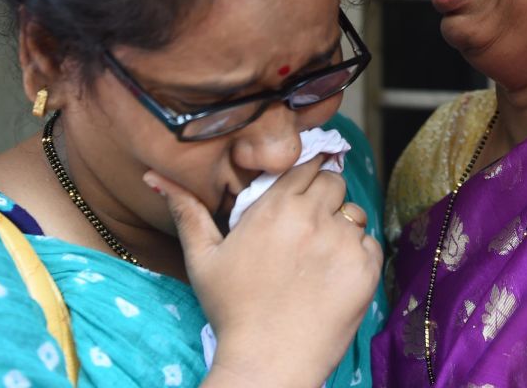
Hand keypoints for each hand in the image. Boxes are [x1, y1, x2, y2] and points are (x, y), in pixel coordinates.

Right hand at [145, 161, 381, 387]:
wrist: (268, 361)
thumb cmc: (232, 310)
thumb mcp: (203, 258)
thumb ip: (186, 211)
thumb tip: (155, 176)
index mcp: (276, 207)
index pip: (306, 165)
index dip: (306, 175)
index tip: (302, 190)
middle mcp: (313, 217)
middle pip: (334, 183)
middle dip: (324, 197)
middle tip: (308, 227)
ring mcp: (343, 242)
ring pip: (354, 213)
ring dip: (341, 227)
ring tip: (318, 259)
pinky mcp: (366, 268)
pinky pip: (370, 244)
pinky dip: (357, 256)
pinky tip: (332, 279)